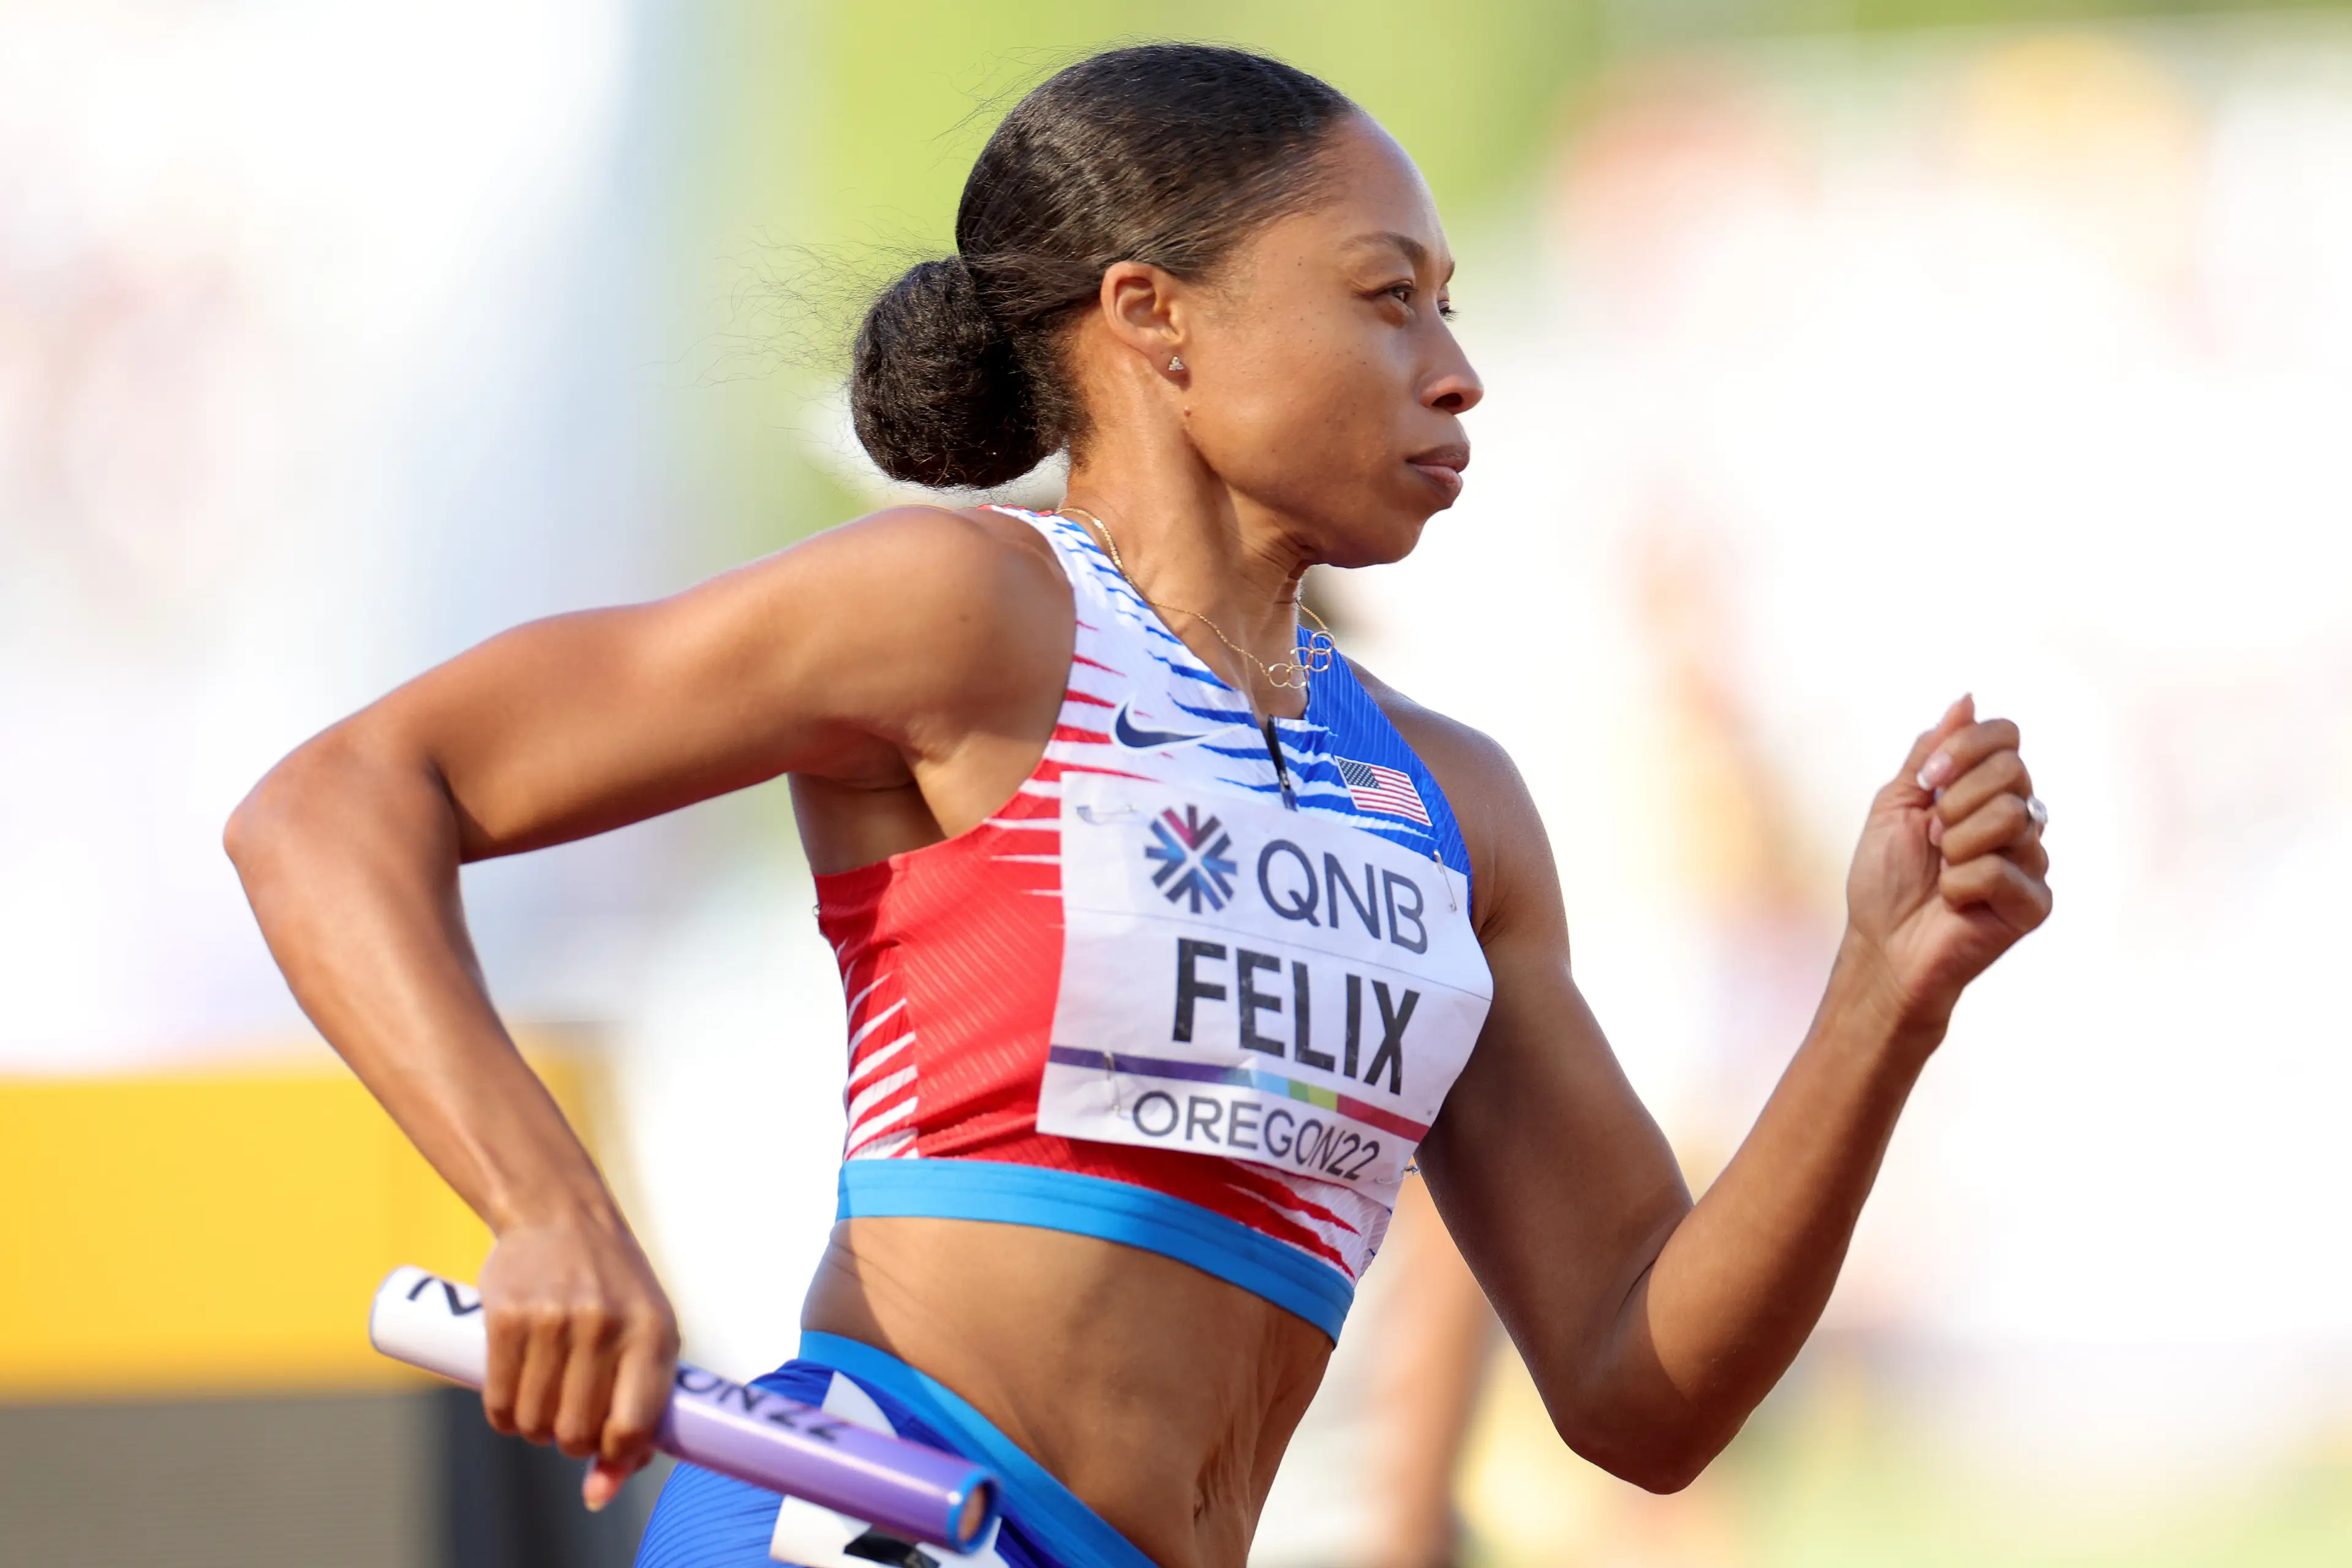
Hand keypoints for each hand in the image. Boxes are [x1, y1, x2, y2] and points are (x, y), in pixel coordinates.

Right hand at [478, 1211, 679, 1510]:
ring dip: (535, 1429)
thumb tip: (600, 1495)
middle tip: (569, 1418)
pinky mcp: (505, 1318)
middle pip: (576, 1433)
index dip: (616, 1455)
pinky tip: (514, 1400)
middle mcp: (605, 1326)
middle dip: (570, 1442)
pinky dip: (504, 1416)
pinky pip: (498, 1402)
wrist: (559, 1215)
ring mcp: (553, 1321)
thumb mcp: (646, 1333)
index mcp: (652, 1332)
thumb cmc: (614, 1287)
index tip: (605, 1449)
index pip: (633, 1425)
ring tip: (543, 1402)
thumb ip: (638, 1410)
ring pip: (534, 1424)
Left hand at [1841, 695, 2052, 1041]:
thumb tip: (1967, 699)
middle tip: (1933, 838)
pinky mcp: (2035, 902)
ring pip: (2010, 816)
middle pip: (2012, 771)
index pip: (2006, 737)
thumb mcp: (1897, 802)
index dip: (1964, 750)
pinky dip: (1960, 885)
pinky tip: (1954, 902)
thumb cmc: (1886, 878)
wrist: (1882, 944)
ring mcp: (2032, 860)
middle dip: (1954, 802)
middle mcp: (2020, 819)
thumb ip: (1933, 753)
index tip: (1926, 781)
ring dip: (1955, 845)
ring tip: (1942, 870)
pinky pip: (2001, 869)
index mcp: (1988, 791)